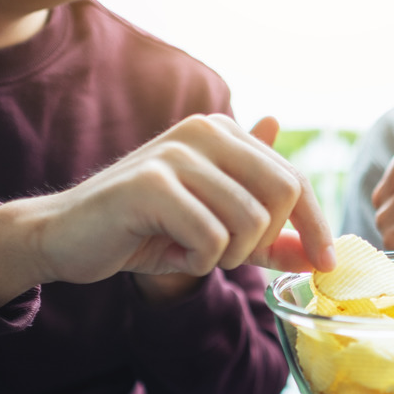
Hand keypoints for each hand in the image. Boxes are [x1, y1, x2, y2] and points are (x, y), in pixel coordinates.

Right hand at [0, 114, 334, 309]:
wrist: (67, 236)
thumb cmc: (149, 232)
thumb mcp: (221, 233)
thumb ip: (271, 235)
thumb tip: (320, 252)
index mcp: (225, 133)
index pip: (295, 178)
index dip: (317, 225)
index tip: (326, 263)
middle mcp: (205, 131)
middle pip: (284, 193)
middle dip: (267, 241)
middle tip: (229, 255)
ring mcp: (178, 153)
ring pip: (251, 221)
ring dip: (229, 255)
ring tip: (193, 251)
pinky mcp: (153, 184)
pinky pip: (212, 239)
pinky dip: (198, 261)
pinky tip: (170, 252)